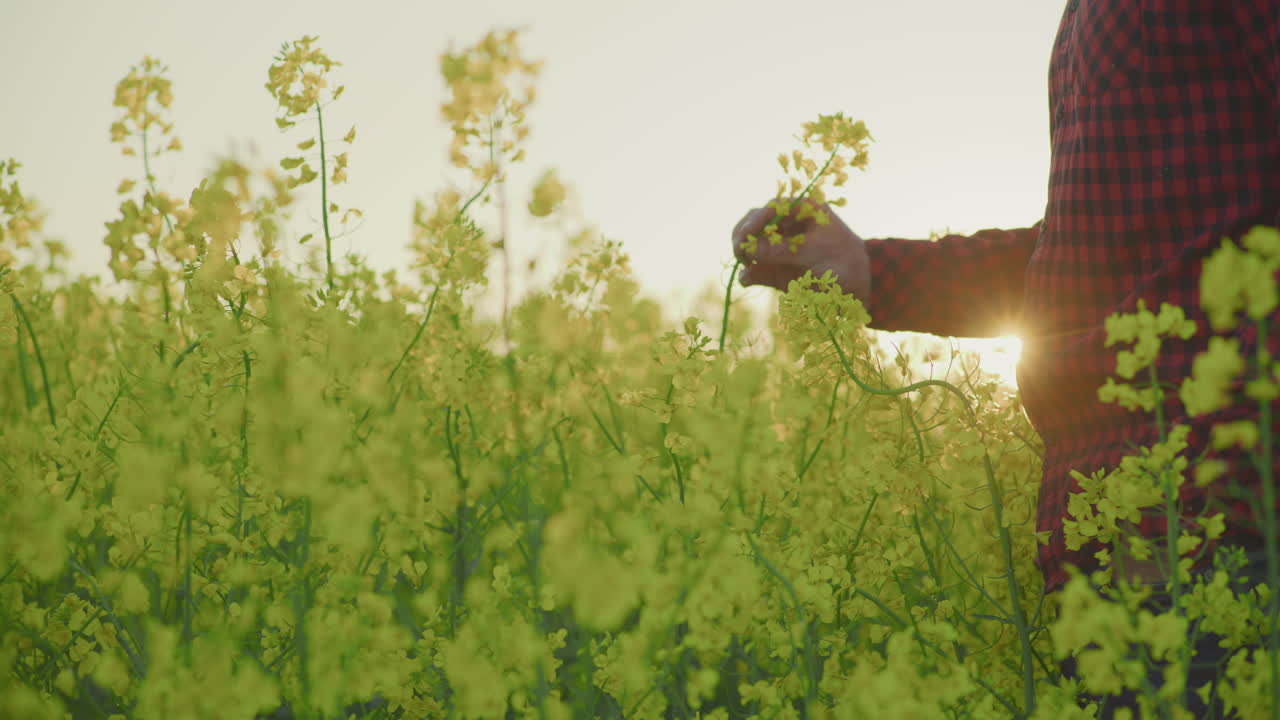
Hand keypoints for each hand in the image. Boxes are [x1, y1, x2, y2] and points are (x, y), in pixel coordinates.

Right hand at [730, 198, 871, 304]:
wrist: (858, 289)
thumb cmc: (844, 261)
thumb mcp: (815, 253)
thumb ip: (783, 250)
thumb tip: (749, 250)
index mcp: (803, 211)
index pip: (774, 208)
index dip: (757, 219)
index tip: (746, 234)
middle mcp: (787, 226)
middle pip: (756, 223)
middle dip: (744, 235)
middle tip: (739, 251)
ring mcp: (779, 248)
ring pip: (750, 244)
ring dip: (743, 253)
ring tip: (744, 264)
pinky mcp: (775, 269)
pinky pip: (756, 269)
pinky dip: (748, 274)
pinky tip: (746, 279)